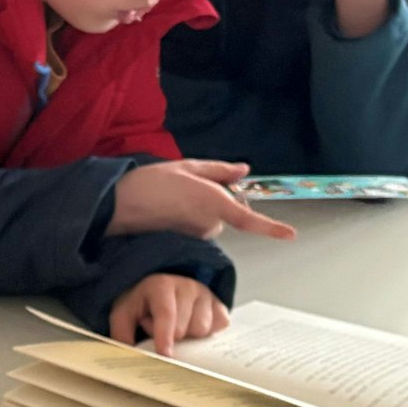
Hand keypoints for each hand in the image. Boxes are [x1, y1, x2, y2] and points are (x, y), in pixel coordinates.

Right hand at [108, 160, 296, 241]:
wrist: (117, 206)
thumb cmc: (149, 183)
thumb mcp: (186, 166)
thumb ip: (218, 170)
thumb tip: (243, 170)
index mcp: (213, 202)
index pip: (248, 218)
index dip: (271, 227)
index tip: (290, 235)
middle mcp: (209, 222)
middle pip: (227, 211)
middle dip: (217, 199)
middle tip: (189, 185)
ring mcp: (198, 234)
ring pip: (213, 220)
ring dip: (202, 208)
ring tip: (174, 196)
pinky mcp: (186, 241)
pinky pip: (198, 227)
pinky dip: (190, 218)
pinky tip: (169, 209)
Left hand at [110, 274, 229, 355]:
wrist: (161, 289)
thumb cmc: (142, 303)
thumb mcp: (124, 313)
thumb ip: (121, 332)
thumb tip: (129, 355)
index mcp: (161, 285)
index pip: (166, 313)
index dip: (164, 337)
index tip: (165, 355)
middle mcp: (187, 285)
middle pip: (184, 328)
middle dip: (171, 337)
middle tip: (160, 329)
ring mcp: (206, 294)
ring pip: (203, 330)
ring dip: (188, 336)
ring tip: (176, 326)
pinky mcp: (220, 305)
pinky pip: (219, 328)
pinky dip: (206, 334)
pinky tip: (192, 327)